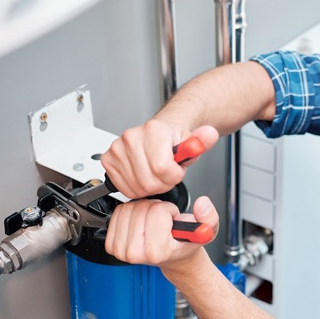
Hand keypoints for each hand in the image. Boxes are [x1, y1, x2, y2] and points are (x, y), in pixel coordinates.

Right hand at [101, 120, 218, 198]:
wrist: (158, 134)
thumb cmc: (172, 141)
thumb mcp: (192, 142)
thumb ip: (202, 141)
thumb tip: (210, 135)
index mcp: (153, 130)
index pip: (163, 168)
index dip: (174, 176)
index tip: (176, 171)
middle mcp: (132, 137)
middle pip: (149, 181)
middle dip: (163, 184)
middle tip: (166, 174)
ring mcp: (118, 148)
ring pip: (136, 187)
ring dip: (150, 187)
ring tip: (155, 174)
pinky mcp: (109, 159)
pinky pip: (124, 187)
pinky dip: (136, 188)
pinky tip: (142, 176)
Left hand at [105, 196, 219, 270]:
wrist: (172, 256)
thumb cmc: (184, 244)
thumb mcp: (207, 230)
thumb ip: (209, 217)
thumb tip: (202, 205)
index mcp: (157, 251)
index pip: (157, 211)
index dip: (168, 211)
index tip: (172, 222)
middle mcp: (136, 253)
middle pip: (141, 208)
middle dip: (154, 209)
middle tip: (162, 222)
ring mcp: (122, 251)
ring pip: (129, 208)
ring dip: (142, 210)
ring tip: (152, 223)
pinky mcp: (112, 245)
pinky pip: (118, 213)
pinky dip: (130, 213)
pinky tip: (140, 224)